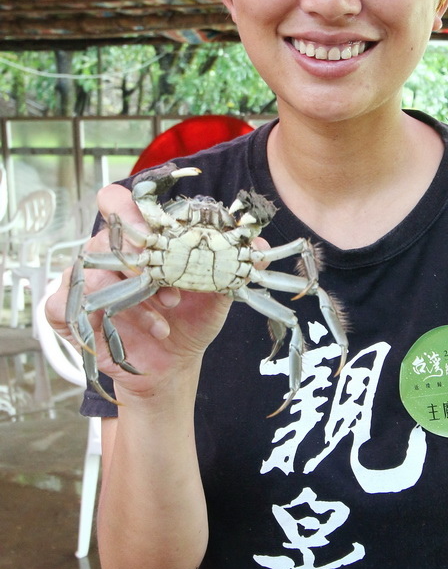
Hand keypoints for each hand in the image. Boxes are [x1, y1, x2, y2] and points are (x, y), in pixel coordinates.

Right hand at [45, 182, 237, 402]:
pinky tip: (149, 328)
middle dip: (136, 248)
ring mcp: (88, 281)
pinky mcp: (69, 312)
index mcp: (141, 237)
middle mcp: (110, 252)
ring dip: (135, 289)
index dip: (138, 206)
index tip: (169, 227)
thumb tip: (262, 246)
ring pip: (93, 267)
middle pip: (105, 228)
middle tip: (163, 271)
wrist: (174, 367)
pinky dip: (106, 317)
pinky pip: (64, 303)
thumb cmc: (191, 320)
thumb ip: (235, 266)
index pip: (124, 201)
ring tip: (170, 307)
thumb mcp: (219, 292)